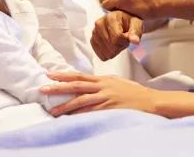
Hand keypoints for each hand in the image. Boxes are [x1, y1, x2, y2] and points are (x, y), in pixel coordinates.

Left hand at [40, 72, 158, 115]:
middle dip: (58, 87)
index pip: (79, 76)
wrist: (150, 101)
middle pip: (77, 86)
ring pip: (81, 100)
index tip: (49, 75)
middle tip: (43, 89)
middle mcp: (103, 86)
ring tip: (52, 111)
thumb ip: (103, 82)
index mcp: (103, 79)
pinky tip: (70, 119)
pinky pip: (91, 113)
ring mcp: (106, 98)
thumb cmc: (134, 92)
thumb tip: (88, 84)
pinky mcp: (110, 109)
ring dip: (65, 106)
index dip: (63, 75)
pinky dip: (79, 115)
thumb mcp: (117, 82)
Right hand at [92, 11, 142, 60]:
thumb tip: (135, 41)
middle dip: (120, 46)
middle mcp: (99, 24)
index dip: (125, 41)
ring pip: (107, 53)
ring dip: (115, 50)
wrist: (120, 20)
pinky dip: (109, 53)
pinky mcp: (92, 40)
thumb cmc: (129, 22)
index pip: (117, 39)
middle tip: (123, 39)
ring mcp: (94, 33)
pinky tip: (111, 45)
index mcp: (110, 18)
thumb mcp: (136, 24)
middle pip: (112, 47)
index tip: (127, 36)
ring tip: (117, 40)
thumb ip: (136, 32)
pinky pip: (101, 55)